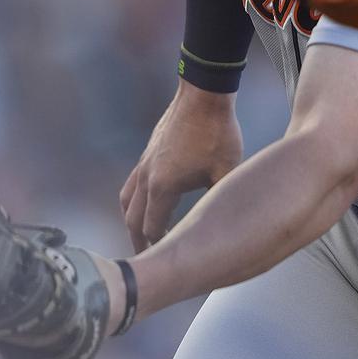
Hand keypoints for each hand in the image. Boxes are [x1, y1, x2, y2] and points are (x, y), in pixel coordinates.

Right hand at [120, 80, 242, 251]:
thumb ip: (222, 201)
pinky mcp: (148, 152)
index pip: (153, 230)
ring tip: (144, 236)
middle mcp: (146, 177)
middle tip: (149, 261)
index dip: (161, 249)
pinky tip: (151, 202)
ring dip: (134, 221)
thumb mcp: (226, 173)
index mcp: (162, 187)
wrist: (203, 94)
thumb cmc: (217, 133)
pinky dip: (136, 201)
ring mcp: (144, 162)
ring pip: (128, 201)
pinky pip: (132, 184)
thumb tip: (230, 225)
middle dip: (140, 242)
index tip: (170, 264)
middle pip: (134, 220)